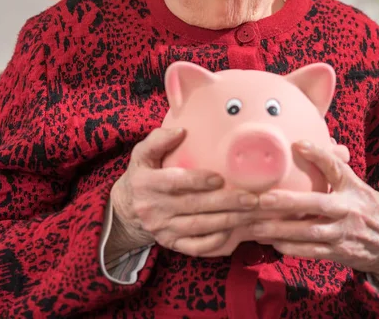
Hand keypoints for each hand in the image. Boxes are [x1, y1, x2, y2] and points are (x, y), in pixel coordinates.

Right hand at [106, 128, 258, 260]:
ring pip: (198, 227)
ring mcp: (163, 229)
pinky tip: (233, 232)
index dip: (197, 181)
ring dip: (227, 221)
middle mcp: (153, 209)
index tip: (220, 177)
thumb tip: (181, 131)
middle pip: (193, 206)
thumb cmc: (143, 173)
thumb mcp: (142, 153)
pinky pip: (195, 247)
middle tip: (251, 198)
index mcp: (146, 183)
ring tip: (250, 212)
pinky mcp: (171, 244)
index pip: (174, 182)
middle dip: (225, 202)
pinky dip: (215, 242)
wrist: (127, 208)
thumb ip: (159, 139)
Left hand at [250, 141, 378, 292]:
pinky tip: (272, 242)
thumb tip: (303, 142)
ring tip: (255, 225)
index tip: (297, 144)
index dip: (318, 155)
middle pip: (316, 203)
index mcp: (352, 187)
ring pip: (309, 232)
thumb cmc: (365, 205)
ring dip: (281, 229)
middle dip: (287, 202)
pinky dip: (292, 248)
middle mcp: (348, 209)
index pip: (335, 167)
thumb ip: (331, 165)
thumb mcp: (354, 183)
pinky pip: (312, 252)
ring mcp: (344, 233)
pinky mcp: (339, 253)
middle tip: (261, 199)